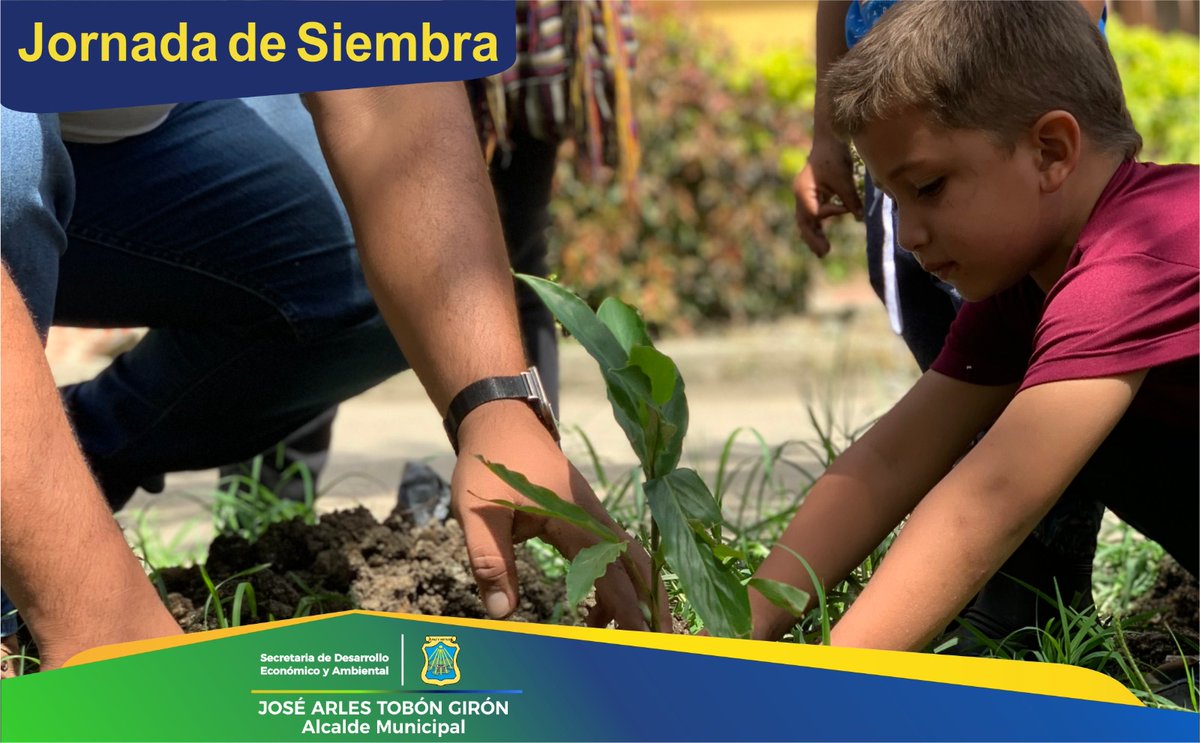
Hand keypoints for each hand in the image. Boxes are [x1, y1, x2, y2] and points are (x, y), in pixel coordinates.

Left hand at [450, 401, 669, 630]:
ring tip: (626, 639)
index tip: (641, 639)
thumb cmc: (489, 463)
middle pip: (637, 564)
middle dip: (651, 605)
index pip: (612, 572)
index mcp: (574, 518)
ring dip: (635, 597)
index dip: (629, 609)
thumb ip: (490, 560)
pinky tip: (593, 614)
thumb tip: (503, 613)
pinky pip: (610, 554)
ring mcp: (592, 516)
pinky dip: (614, 586)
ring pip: (628, 560)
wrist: (500, 420)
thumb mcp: (478, 512)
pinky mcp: (585, 517)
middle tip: (659, 644)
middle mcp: (593, 517)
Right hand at [793, 135, 862, 257]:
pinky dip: (817, 225)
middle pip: (804, 223)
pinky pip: (812, 214)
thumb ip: (850, 200)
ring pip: (806, 221)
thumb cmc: (834, 156)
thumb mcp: (844, 178)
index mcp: (803, 191)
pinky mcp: (811, 194)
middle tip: (824, 254)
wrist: (829, 138)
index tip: (847, 209)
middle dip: (813, 239)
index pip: (816, 213)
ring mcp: (804, 195)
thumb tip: (858, 219)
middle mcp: (800, 195)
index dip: (832, 214)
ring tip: (823, 250)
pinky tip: (823, 236)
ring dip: (814, 235)